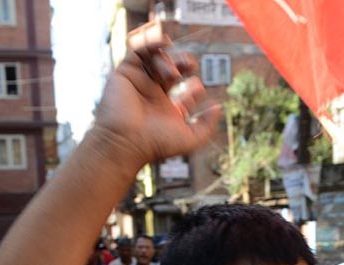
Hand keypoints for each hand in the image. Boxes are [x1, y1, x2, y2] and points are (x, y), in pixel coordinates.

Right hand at [90, 20, 220, 172]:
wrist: (126, 140)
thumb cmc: (157, 143)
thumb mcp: (191, 138)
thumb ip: (207, 125)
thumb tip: (218, 108)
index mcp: (169, 111)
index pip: (186, 94)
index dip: (196, 89)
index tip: (197, 89)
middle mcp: (154, 96)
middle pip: (172, 73)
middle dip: (183, 65)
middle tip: (190, 65)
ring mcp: (140, 83)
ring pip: (156, 61)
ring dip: (168, 59)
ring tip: (176, 66)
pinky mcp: (126, 73)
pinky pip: (138, 51)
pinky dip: (151, 43)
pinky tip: (164, 42)